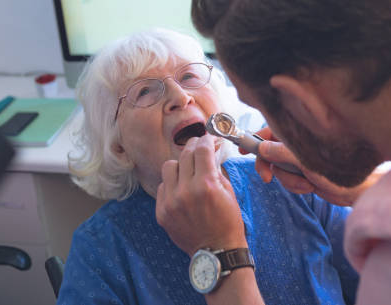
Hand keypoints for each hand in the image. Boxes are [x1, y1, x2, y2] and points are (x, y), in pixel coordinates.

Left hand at [156, 135, 246, 256]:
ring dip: (180, 165)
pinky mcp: (162, 212)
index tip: (209, 139)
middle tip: (199, 148)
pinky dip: (173, 184)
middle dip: (194, 147)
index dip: (206, 140)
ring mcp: (171, 202)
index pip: (202, 150)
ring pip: (169, 167)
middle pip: (184, 155)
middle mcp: (186, 191)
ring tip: (189, 171)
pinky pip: (162, 187)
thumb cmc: (228, 221)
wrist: (217, 251)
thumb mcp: (229, 192)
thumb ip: (216, 169)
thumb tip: (210, 151)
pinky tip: (182, 190)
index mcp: (206, 185)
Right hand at [243, 127, 382, 206]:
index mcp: (300, 134)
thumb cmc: (340, 170)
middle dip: (270, 167)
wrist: (359, 190)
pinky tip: (311, 187)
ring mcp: (301, 159)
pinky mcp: (305, 172)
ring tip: (308, 183)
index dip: (254, 138)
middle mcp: (298, 144)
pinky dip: (297, 186)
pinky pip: (289, 180)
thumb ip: (282, 153)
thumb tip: (262, 148)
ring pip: (280, 170)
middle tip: (266, 178)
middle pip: (270, 153)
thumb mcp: (306, 161)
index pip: (270, 131)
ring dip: (290, 181)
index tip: (242, 149)